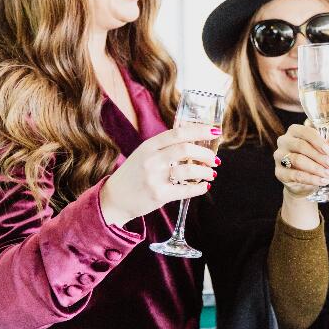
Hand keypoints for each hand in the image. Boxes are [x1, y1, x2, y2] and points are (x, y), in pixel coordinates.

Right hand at [99, 125, 220, 226]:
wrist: (113, 199)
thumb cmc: (134, 174)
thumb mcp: (144, 154)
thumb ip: (165, 147)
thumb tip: (196, 141)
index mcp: (148, 146)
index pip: (178, 133)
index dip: (199, 130)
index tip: (215, 131)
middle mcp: (151, 160)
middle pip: (186, 149)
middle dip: (206, 153)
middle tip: (215, 159)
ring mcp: (154, 178)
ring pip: (189, 170)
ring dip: (205, 171)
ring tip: (211, 173)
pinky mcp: (158, 195)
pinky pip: (186, 190)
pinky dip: (200, 188)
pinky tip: (204, 186)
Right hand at [273, 124, 328, 197]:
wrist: (302, 182)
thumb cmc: (312, 160)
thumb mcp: (322, 152)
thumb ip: (328, 146)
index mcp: (294, 131)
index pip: (306, 132)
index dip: (319, 142)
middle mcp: (284, 141)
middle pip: (302, 146)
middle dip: (320, 157)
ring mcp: (279, 157)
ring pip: (298, 160)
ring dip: (317, 168)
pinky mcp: (279, 172)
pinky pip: (296, 175)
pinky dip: (312, 179)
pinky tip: (324, 181)